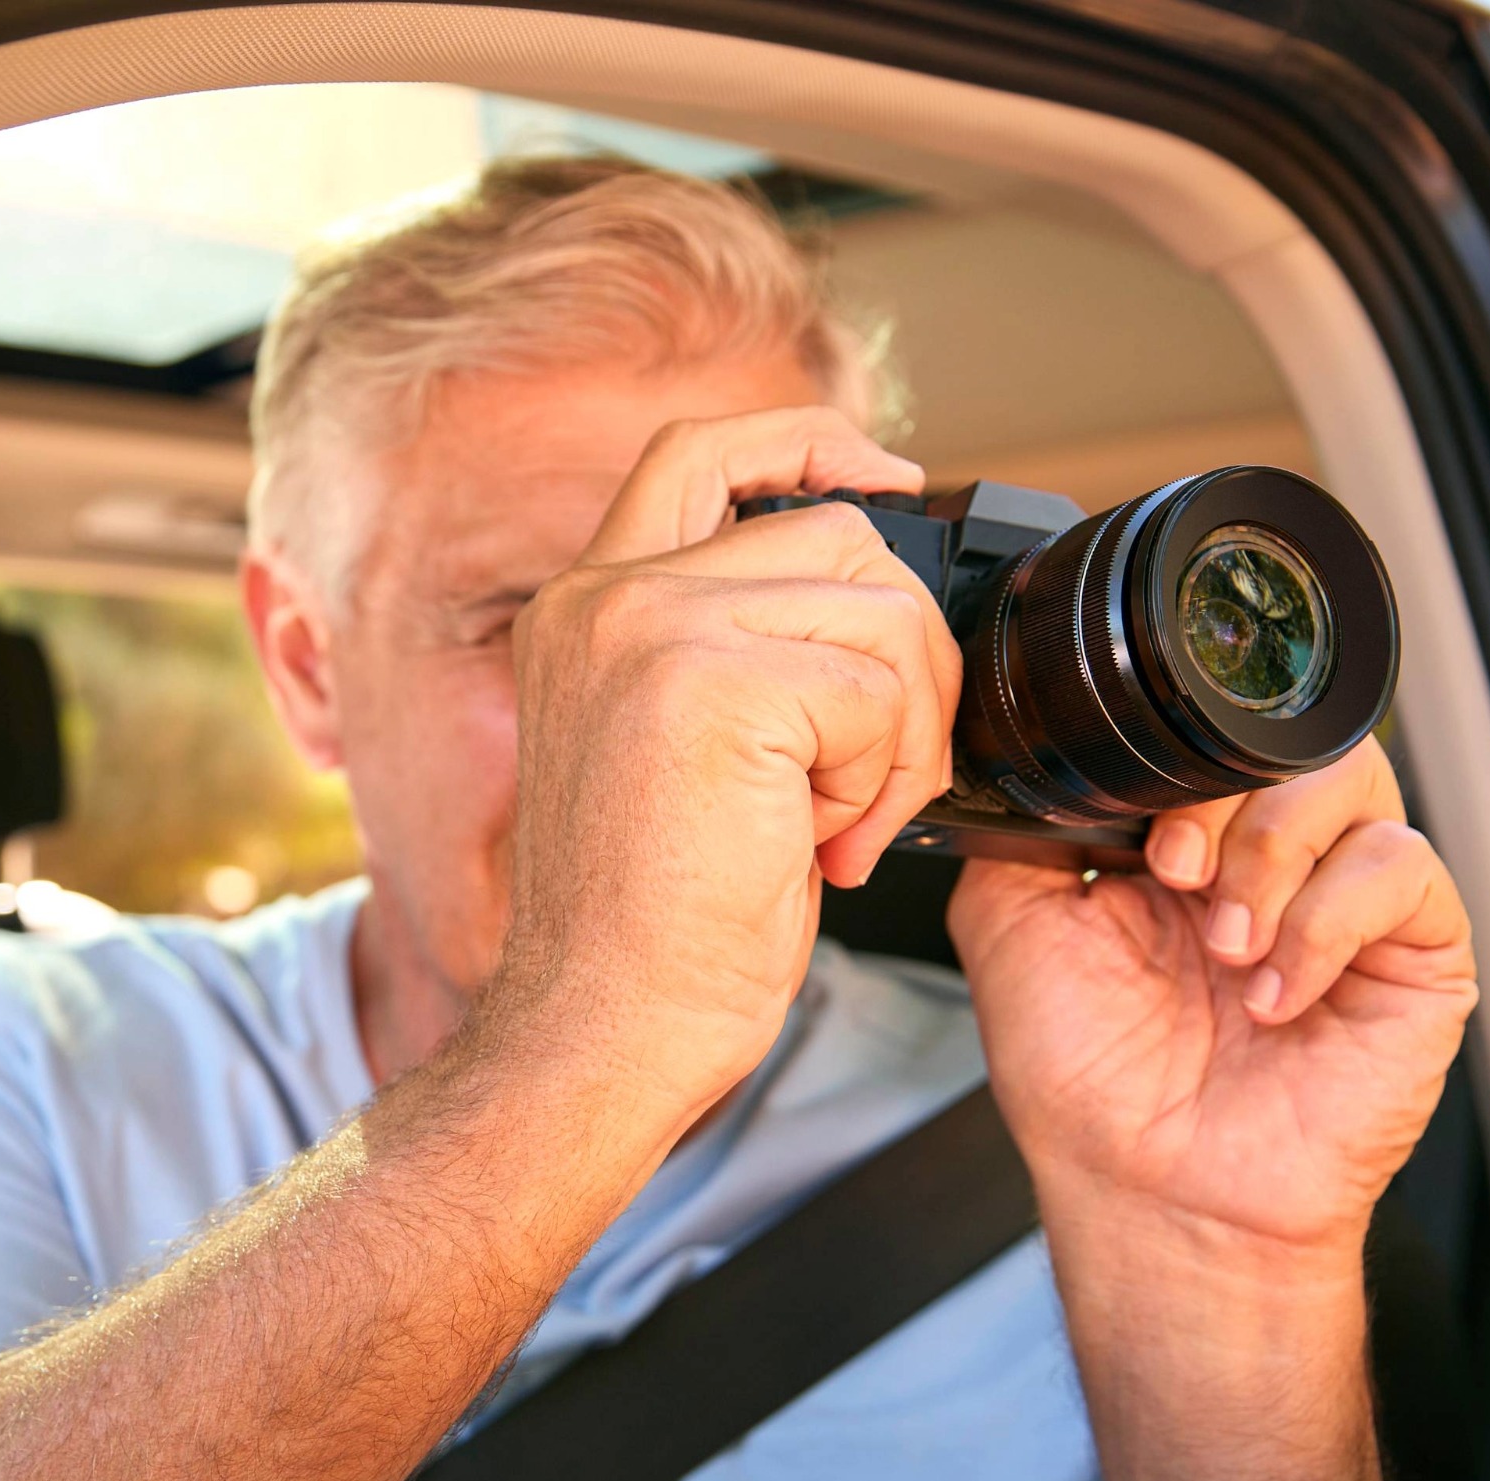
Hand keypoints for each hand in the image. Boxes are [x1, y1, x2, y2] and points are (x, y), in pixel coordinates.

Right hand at [486, 408, 955, 1117]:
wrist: (599, 1030)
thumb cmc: (652, 929)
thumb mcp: (684, 753)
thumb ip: (741, 653)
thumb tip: (880, 606)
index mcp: (586, 606)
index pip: (702, 449)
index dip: (809, 440)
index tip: (890, 475)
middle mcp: (604, 597)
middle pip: (839, 535)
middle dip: (903, 657)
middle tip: (870, 782)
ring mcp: (650, 628)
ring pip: (879, 612)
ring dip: (899, 737)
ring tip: (834, 826)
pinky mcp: (709, 684)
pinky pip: (880, 693)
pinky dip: (883, 781)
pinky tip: (821, 848)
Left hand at [948, 740, 1476, 1265]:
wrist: (1153, 1192)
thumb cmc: (1090, 1085)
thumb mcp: (1011, 925)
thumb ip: (1028, 828)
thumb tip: (1039, 762)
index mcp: (1185, 842)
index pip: (1208, 739)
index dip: (1178, 766)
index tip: (1139, 845)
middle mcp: (1272, 862)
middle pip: (1288, 741)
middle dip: (1224, 802)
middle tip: (1176, 881)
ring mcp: (1348, 903)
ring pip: (1355, 783)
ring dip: (1275, 858)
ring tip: (1228, 949)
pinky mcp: (1418, 953)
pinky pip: (1403, 869)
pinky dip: (1329, 921)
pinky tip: (1277, 993)